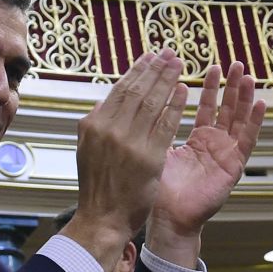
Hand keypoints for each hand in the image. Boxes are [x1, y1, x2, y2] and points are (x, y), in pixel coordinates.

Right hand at [62, 50, 187, 271]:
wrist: (102, 218)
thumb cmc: (97, 185)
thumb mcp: (88, 148)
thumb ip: (95, 123)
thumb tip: (104, 101)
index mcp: (94, 124)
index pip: (119, 90)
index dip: (137, 71)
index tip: (150, 57)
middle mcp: (110, 130)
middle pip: (138, 91)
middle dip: (155, 69)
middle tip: (169, 54)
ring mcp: (130, 143)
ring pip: (152, 103)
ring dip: (167, 80)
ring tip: (178, 64)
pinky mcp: (150, 158)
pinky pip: (166, 125)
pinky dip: (175, 106)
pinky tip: (184, 91)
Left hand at [145, 61, 265, 267]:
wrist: (168, 218)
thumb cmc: (160, 189)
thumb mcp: (158, 150)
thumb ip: (159, 127)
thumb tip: (145, 102)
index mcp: (197, 140)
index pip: (207, 107)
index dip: (211, 87)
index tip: (212, 66)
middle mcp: (214, 145)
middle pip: (227, 109)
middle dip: (231, 86)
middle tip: (236, 63)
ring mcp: (226, 154)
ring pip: (239, 121)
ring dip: (245, 98)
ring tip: (248, 76)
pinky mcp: (234, 166)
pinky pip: (247, 141)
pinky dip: (255, 122)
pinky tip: (261, 103)